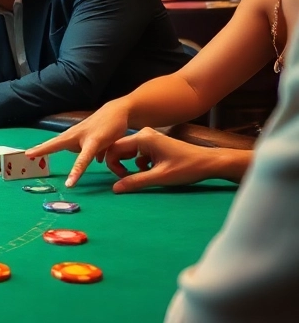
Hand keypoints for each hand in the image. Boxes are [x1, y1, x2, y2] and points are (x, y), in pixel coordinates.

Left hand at [26, 102, 130, 186]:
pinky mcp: (96, 140)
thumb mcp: (97, 141)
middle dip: (42, 148)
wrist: (119, 111)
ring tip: (61, 179)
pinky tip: (74, 178)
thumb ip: (95, 150)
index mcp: (73, 136)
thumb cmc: (105, 126)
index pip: (55, 142)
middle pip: (56, 143)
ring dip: (67, 167)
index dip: (42, 148)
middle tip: (27, 154)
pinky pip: (85, 157)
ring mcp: (85, 137)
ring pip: (71, 153)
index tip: (28, 153)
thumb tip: (97, 160)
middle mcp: (75, 135)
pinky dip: (79, 169)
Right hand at [103, 128, 243, 192]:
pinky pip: (139, 153)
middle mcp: (144, 134)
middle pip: (120, 148)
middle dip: (119, 164)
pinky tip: (151, 171)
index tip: (121, 178)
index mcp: (143, 138)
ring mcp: (150, 138)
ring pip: (129, 151)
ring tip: (140, 175)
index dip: (112, 164)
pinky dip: (140, 163)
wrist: (209, 163)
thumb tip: (115, 189)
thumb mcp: (159, 177)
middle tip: (127, 178)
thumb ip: (135, 182)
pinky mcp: (156, 144)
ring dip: (130, 164)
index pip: (114, 148)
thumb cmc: (187, 167)